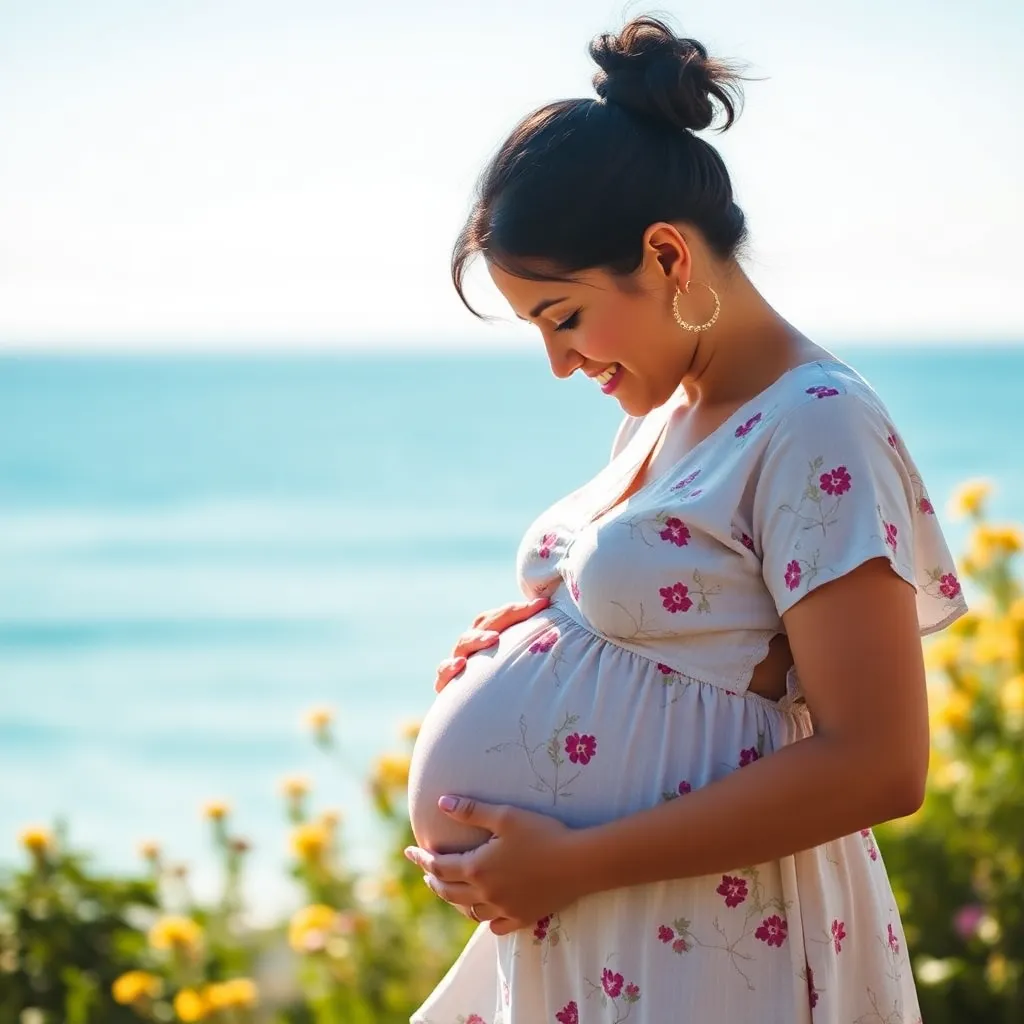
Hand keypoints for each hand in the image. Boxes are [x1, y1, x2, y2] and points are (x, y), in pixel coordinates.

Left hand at [404, 795, 585, 934]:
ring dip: (454, 900)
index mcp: (477, 868)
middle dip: (432, 880)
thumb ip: (471, 811)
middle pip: (448, 891)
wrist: (578, 862)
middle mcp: (485, 893)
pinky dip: (485, 919)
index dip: (421, 858)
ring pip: (469, 910)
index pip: (439, 866)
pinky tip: (485, 913)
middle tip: (425, 872)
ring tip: (450, 890)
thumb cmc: (542, 832)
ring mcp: (504, 909)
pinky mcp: (523, 918)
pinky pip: (495, 926)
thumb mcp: (505, 816)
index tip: (409, 851)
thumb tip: (441, 802)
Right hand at [433, 596, 550, 691]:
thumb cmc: (506, 690)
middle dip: (503, 617)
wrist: (478, 719)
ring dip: (478, 639)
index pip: (501, 616)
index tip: (544, 603)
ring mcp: (458, 663)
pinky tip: (460, 665)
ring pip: (463, 644)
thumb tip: (559, 628)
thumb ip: (532, 650)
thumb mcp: (520, 669)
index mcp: (488, 637)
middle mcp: (472, 646)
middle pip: (483, 624)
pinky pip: (443, 673)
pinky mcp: (446, 685)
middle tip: (525, 611)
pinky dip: (449, 667)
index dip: (521, 609)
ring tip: (493, 639)